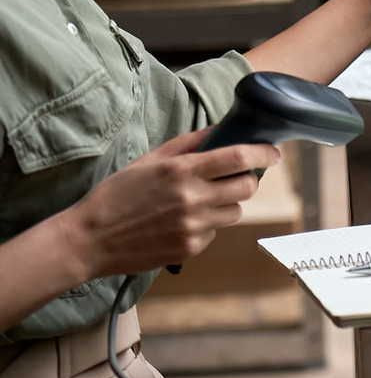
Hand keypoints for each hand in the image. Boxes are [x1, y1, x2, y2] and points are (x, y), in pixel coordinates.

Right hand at [57, 128, 281, 278]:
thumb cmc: (118, 193)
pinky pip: (215, 231)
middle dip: (248, 180)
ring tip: (199, 201)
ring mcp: (194, 226)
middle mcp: (193, 198)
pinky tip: (181, 221)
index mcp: (182, 171)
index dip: (263, 154)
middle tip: (235, 177)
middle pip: (247, 187)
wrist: (90, 239)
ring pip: (235, 211)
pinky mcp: (191, 248)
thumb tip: (222, 130)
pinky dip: (207, 224)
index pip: (239, 158)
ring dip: (227, 203)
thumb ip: (189, 143)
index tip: (273, 153)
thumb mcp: (150, 159)